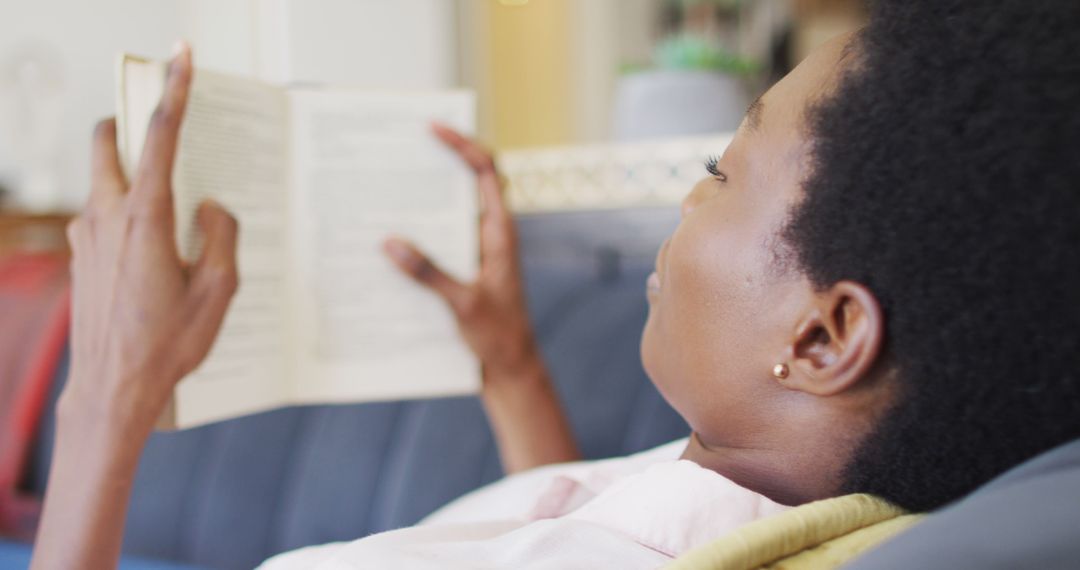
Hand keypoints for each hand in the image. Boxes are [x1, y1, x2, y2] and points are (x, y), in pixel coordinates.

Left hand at [61, 45, 238, 434]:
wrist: (114, 388)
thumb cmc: (169, 343)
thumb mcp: (219, 288)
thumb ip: (221, 232)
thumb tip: (209, 206)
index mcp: (145, 218)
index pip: (161, 136)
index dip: (175, 90)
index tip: (181, 56)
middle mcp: (106, 216)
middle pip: (109, 140)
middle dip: (133, 123)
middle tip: (167, 133)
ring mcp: (85, 235)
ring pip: (104, 177)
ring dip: (135, 175)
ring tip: (176, 216)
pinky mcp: (80, 256)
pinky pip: (103, 212)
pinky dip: (129, 210)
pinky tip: (160, 251)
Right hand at [383, 124, 538, 380]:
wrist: (511, 371)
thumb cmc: (499, 336)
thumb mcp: (464, 304)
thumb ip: (429, 273)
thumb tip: (390, 242)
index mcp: (500, 233)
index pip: (487, 172)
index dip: (464, 144)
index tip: (434, 127)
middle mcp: (488, 237)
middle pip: (461, 187)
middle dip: (430, 168)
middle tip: (392, 154)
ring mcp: (474, 255)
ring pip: (443, 218)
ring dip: (415, 207)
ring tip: (377, 195)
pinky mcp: (461, 274)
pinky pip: (433, 248)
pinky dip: (411, 242)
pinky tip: (380, 248)